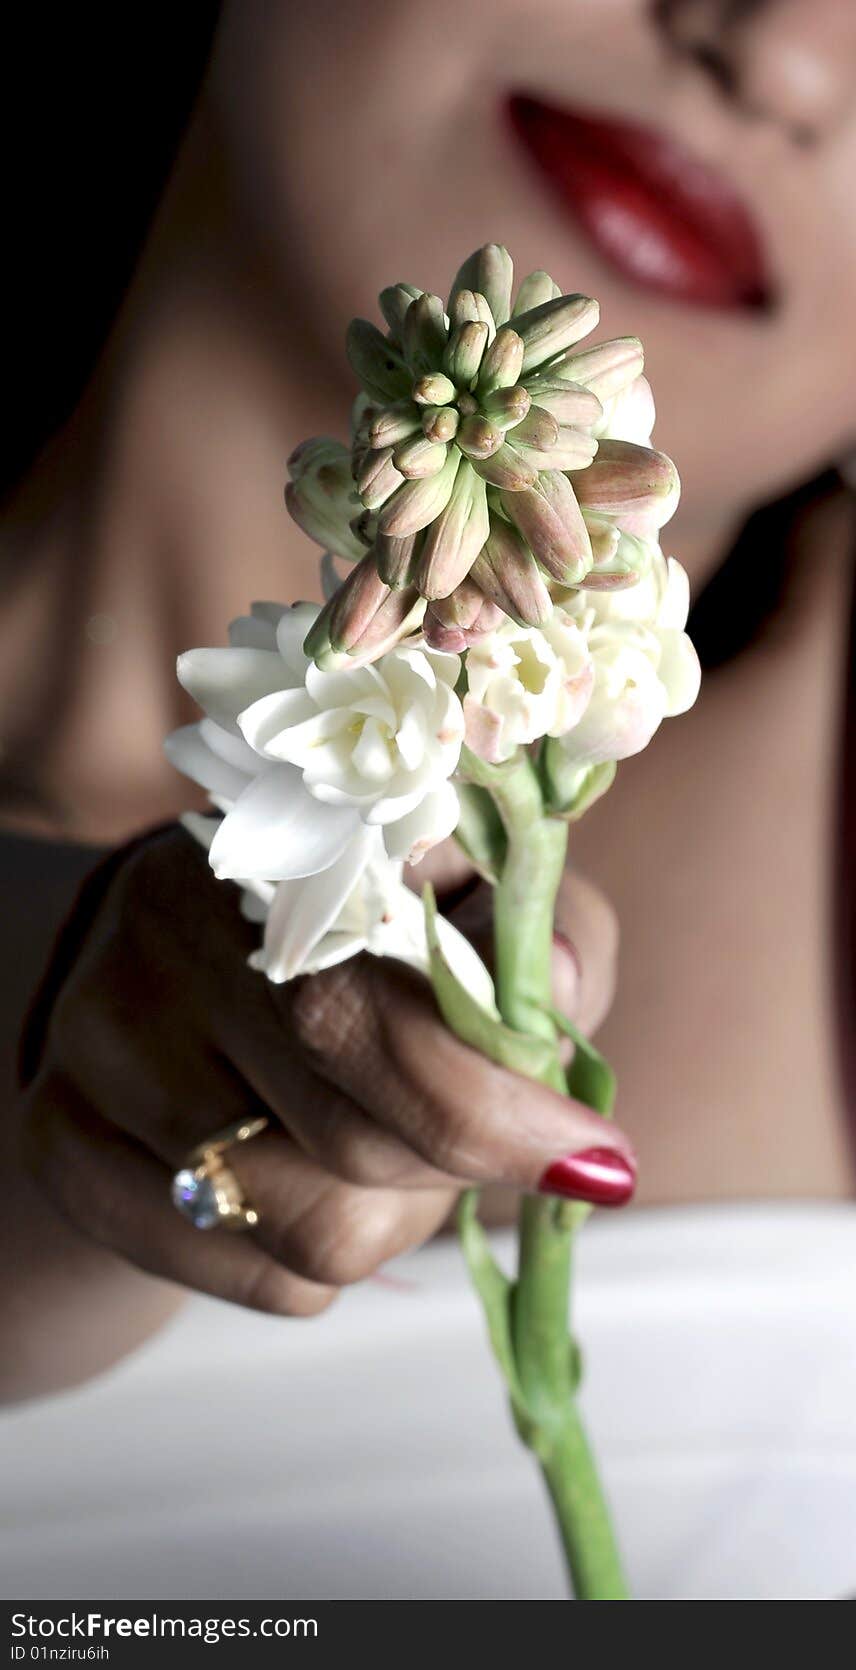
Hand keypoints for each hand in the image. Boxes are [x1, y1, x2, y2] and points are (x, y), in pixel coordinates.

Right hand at [20, 826, 633, 1318]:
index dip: (490, 1103)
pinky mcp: (63, 1143)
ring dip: (396, 1217)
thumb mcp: (478, 897)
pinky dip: (326, 1258)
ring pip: (309, 1229)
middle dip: (459, 1160)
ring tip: (386, 1145)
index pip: (369, 1014)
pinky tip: (313, 1178)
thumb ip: (537, 927)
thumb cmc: (368, 933)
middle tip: (492, 1130)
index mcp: (271, 854)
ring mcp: (95, 1045)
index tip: (597, 1156)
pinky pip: (256, 1276)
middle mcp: (158, 937)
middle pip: (352, 1138)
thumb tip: (561, 987)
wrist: (191, 969)